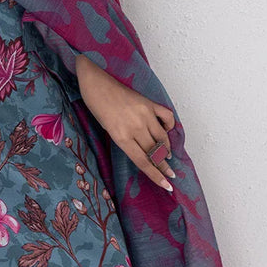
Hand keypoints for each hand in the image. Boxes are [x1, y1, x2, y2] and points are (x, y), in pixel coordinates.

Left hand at [75, 55, 176, 191]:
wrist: (95, 80)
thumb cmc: (96, 105)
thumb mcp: (107, 129)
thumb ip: (125, 140)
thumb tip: (142, 151)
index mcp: (121, 137)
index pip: (144, 162)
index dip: (156, 176)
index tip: (167, 186)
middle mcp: (135, 128)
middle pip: (155, 152)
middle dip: (164, 166)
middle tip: (171, 174)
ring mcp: (144, 114)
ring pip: (162, 138)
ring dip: (167, 149)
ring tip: (168, 155)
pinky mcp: (149, 103)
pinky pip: (166, 117)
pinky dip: (169, 126)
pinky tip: (167, 131)